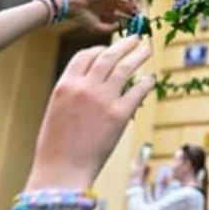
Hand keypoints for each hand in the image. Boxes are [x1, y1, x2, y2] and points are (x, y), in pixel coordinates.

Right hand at [25, 36, 154, 190]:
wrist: (62, 171)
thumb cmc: (57, 145)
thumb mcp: (57, 110)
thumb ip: (74, 92)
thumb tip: (94, 80)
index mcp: (65, 85)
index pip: (85, 56)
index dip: (100, 49)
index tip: (110, 49)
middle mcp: (84, 88)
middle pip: (108, 56)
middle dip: (124, 45)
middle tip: (137, 38)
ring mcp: (103, 100)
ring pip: (125, 68)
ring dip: (139, 55)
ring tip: (148, 49)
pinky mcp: (120, 114)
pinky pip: (138, 91)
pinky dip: (146, 82)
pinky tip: (151, 78)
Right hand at [64, 0, 138, 32]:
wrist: (73, 7)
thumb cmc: (83, 18)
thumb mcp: (98, 28)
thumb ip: (110, 29)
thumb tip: (121, 26)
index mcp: (107, 15)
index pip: (123, 17)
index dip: (131, 22)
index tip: (137, 27)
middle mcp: (110, 6)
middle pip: (127, 10)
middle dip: (134, 15)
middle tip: (141, 20)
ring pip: (127, 2)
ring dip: (135, 7)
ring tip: (138, 13)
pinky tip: (134, 5)